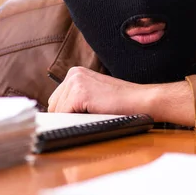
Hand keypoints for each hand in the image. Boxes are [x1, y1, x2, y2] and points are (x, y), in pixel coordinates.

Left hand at [47, 66, 194, 125]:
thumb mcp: (94, 95)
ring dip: (72, 119)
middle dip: (66, 116)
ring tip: (92, 117)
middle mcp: (73, 74)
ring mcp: (75, 82)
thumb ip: (77, 99)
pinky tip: (91, 118)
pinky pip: (65, 114)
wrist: (142, 101)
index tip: (75, 120)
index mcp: (75, 73)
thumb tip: (57, 114)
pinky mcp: (80, 93)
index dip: (64, 113)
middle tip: (86, 120)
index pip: (56, 99)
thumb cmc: (122, 103)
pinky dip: (74, 121)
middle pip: (54, 105)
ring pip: (58, 111)